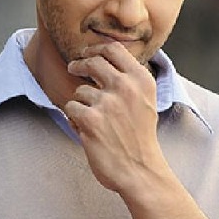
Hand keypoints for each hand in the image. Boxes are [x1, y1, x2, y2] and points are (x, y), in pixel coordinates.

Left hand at [64, 42, 168, 193]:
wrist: (140, 170)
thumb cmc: (141, 136)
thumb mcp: (147, 100)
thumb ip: (130, 79)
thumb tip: (105, 59)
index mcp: (141, 79)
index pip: (113, 49)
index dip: (96, 48)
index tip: (87, 53)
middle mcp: (125, 87)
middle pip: (92, 62)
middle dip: (79, 65)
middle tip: (73, 68)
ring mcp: (107, 102)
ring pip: (80, 91)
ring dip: (82, 103)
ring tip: (94, 120)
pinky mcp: (90, 119)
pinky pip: (71, 108)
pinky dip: (75, 119)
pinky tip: (88, 131)